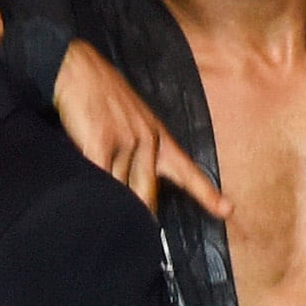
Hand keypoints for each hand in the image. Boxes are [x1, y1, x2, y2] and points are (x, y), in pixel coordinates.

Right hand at [53, 43, 228, 219]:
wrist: (78, 67)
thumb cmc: (102, 96)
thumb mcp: (133, 121)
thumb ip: (139, 154)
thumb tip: (133, 191)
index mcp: (160, 137)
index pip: (188, 171)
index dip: (207, 194)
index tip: (227, 210)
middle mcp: (149, 141)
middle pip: (146, 195)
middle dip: (138, 217)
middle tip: (134, 237)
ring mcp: (126, 142)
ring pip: (120, 190)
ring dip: (109, 204)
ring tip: (99, 213)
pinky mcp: (101, 143)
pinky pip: (100, 179)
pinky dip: (94, 193)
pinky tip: (91, 202)